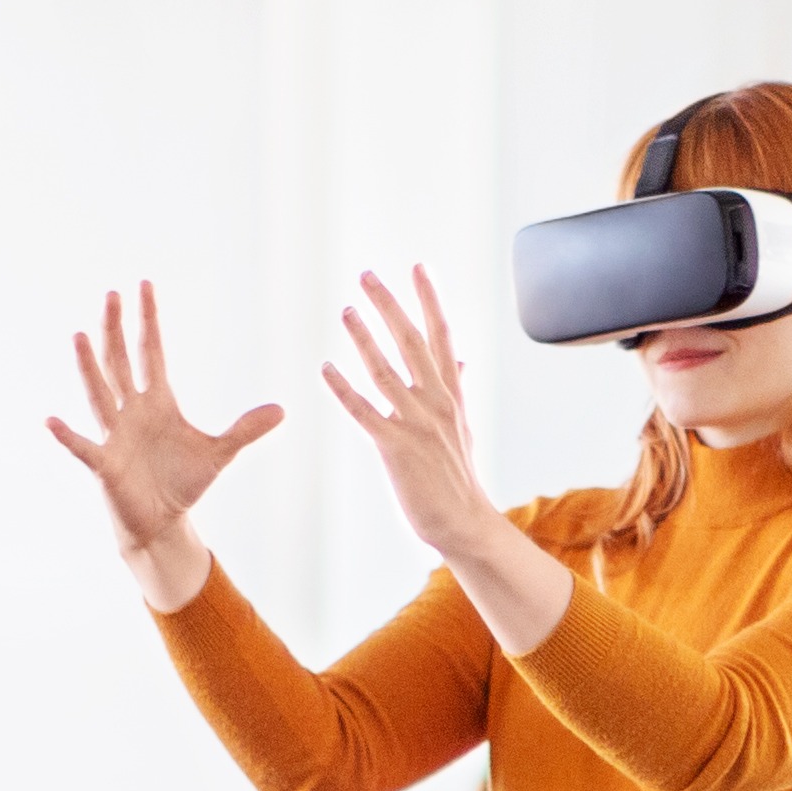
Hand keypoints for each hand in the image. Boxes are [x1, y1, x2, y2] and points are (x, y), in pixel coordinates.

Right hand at [48, 282, 277, 609]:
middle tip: (112, 294)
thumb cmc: (183, 484)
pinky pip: (83, 447)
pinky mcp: (105, 464)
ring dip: (89, 367)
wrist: (163, 524)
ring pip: (100, 394)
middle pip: (120, 362)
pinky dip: (67, 435)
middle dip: (116, 329)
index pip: (150, 352)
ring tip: (79, 335)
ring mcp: (115, 435)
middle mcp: (132, 412)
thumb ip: (246, 430)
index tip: (144, 286)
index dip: (148, 321)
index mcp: (158, 402)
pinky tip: (51, 420)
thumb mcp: (220, 453)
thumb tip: (282, 410)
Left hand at [324, 268, 571, 652]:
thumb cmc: (459, 476)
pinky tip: (326, 368)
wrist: (465, 522)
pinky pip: (365, 412)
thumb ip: (455, 388)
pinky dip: (344, 389)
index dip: (429, 300)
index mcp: (451, 395)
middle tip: (368, 275)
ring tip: (346, 309)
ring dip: (364, 338)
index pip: (440, 336)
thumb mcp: (463, 426)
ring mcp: (416, 424)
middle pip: (411, 342)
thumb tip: (458, 358)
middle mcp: (436, 402)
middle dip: (389, 306)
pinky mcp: (396, 448)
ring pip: (385, 370)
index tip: (418, 268)